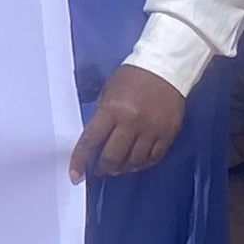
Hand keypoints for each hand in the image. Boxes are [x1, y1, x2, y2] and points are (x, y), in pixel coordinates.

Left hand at [70, 63, 185, 181]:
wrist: (166, 68)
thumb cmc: (132, 77)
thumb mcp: (109, 91)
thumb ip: (102, 116)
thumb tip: (95, 141)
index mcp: (112, 110)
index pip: (91, 140)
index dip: (81, 160)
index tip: (75, 176)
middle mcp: (131, 122)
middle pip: (113, 157)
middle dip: (103, 168)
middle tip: (100, 169)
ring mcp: (151, 130)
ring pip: (133, 161)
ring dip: (122, 168)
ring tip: (118, 166)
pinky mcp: (168, 133)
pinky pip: (153, 158)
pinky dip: (142, 164)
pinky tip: (136, 162)